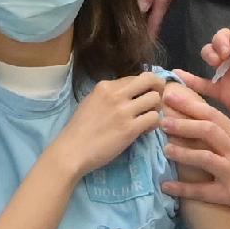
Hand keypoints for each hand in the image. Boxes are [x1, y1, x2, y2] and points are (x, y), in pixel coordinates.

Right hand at [40, 72, 165, 181]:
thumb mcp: (92, 102)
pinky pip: (154, 118)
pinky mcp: (130, 128)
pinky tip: (146, 130)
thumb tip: (129, 94)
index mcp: (105, 86)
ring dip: (156, 108)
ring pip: (155, 98)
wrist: (71, 151)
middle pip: (150, 79)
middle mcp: (116, 94)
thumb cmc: (79, 130)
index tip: (141, 98)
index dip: (143, 87)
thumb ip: (110, 95)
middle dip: (158, 89)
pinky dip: (154, 124)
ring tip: (148, 119)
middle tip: (155, 102)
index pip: (135, 77)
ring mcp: (123, 111)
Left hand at [157, 78, 229, 220]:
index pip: (214, 115)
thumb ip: (228, 133)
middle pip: (208, 131)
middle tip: (162, 121)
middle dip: (183, 124)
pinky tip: (166, 187)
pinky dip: (183, 189)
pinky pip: (203, 191)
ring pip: (204, 157)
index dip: (191, 105)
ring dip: (182, 153)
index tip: (172, 97)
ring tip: (166, 149)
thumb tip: (201, 122)